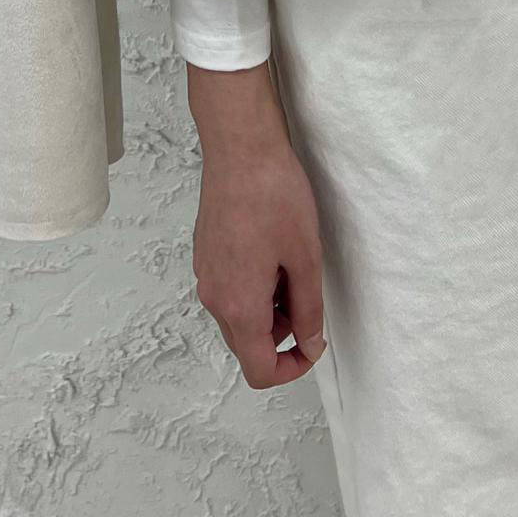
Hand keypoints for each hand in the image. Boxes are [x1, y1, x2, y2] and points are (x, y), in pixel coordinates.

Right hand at [186, 60, 326, 386]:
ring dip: (268, 308)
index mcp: (239, 304)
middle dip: (281, 335)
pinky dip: (252, 286)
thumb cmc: (274, 195)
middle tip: (306, 294)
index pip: (259, 370)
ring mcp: (204, 273)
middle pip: (246, 345)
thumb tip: (311, 343)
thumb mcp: (305, 257)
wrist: (239, 146)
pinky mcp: (203, 253)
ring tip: (290, 263)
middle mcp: (214, 296)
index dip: (293, 369)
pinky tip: (270, 248)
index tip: (314, 342)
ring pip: (238, 316)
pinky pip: (228, 289)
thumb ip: (308, 310)